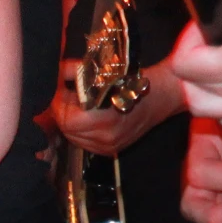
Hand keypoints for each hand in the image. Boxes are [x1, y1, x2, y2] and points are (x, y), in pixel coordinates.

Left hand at [52, 61, 181, 156]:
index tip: (59, 86)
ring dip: (69, 119)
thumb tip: (57, 72)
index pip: (68, 120)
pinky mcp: (109, 150)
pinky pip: (83, 141)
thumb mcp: (108, 71)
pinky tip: (84, 113)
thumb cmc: (139, 80)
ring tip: (74, 101)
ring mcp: (109, 147)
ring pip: (73, 137)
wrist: (164, 96)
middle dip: (61, 109)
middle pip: (67, 130)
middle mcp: (107, 139)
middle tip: (64, 91)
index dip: (59, 102)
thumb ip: (79, 73)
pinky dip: (78, 128)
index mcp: (108, 120)